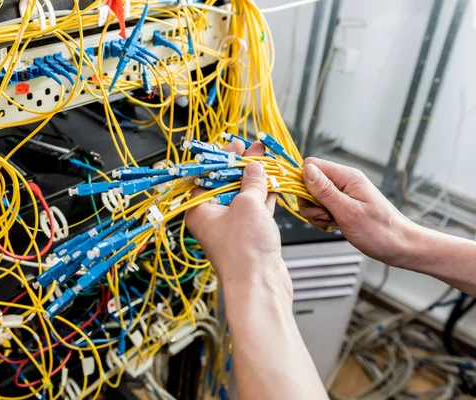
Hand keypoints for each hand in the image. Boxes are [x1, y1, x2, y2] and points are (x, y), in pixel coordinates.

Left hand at [185, 141, 292, 303]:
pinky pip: (256, 210)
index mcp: (200, 211)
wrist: (261, 286)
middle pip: (226, 185)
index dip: (222, 159)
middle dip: (242, 166)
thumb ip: (252, 182)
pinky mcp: (250, 236)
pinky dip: (266, 196)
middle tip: (255, 148)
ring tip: (268, 159)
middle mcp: (213, 219)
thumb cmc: (245, 251)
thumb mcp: (248, 206)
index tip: (235, 145)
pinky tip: (275, 181)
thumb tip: (254, 166)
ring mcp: (232, 228)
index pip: (207, 177)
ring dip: (256, 179)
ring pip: (244, 196)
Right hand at [298, 157, 413, 264]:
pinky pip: (320, 208)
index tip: (312, 201)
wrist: (399, 246)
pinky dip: (321, 219)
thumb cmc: (380, 230)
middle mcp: (344, 181)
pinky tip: (334, 226)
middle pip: (308, 183)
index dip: (304, 182)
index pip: (311, 165)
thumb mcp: (348, 211)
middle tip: (324, 215)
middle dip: (309, 202)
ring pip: (312, 197)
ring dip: (315, 213)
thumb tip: (306, 170)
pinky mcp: (341, 205)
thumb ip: (325, 191)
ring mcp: (342, 193)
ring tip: (332, 222)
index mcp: (347, 177)